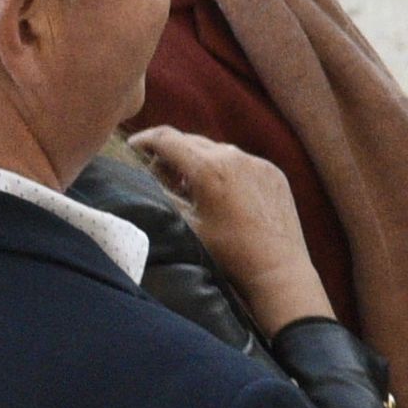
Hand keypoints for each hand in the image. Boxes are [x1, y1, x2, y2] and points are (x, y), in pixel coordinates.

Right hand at [137, 129, 337, 333]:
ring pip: (217, 150)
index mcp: (208, 168)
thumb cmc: (227, 252)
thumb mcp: (186, 223)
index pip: (167, 139)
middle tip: (156, 172)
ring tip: (188, 185)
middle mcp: (235, 157)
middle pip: (191, 141)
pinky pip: (242, 161)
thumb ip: (164, 193)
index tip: (131, 146)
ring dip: (198, 160)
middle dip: (170, 152)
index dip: (144, 140)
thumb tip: (147, 173)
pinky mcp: (273, 172)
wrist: (276, 268)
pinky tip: (220, 192)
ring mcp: (258, 162)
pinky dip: (225, 169)